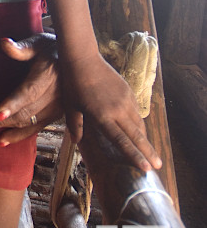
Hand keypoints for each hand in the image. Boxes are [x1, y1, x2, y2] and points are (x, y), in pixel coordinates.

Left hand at [0, 34, 62, 144]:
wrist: (77, 60)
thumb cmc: (51, 47)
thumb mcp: (38, 42)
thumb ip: (21, 47)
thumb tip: (4, 43)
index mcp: (49, 74)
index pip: (29, 91)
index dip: (13, 103)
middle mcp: (56, 94)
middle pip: (25, 111)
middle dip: (0, 119)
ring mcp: (57, 107)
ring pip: (29, 122)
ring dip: (5, 128)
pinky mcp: (57, 115)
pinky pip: (37, 128)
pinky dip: (19, 135)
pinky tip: (2, 140)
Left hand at [66, 51, 161, 172]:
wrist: (84, 60)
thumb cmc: (73, 84)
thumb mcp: (70, 107)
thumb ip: (75, 125)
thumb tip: (77, 142)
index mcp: (102, 116)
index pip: (122, 141)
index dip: (134, 155)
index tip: (145, 167)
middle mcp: (117, 110)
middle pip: (136, 136)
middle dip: (148, 152)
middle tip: (157, 166)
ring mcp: (125, 100)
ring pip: (138, 124)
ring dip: (144, 139)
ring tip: (150, 152)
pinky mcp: (129, 92)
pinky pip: (136, 112)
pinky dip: (139, 124)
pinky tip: (140, 132)